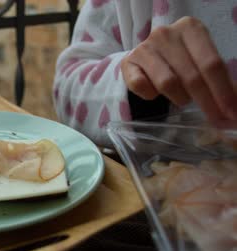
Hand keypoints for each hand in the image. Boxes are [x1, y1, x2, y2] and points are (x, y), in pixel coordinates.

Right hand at [121, 16, 236, 121]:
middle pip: (191, 76)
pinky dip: (151, 96)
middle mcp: (166, 34)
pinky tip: (156, 93)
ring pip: (167, 83)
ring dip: (180, 98)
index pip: (211, 64)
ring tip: (183, 98)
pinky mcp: (127, 63)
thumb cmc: (179, 59)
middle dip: (207, 102)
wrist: (145, 56)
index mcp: (190, 28)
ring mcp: (144, 48)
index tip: (231, 113)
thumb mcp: (200, 61)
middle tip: (215, 119)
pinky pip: (141, 87)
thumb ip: (216, 77)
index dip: (223, 91)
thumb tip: (233, 106)